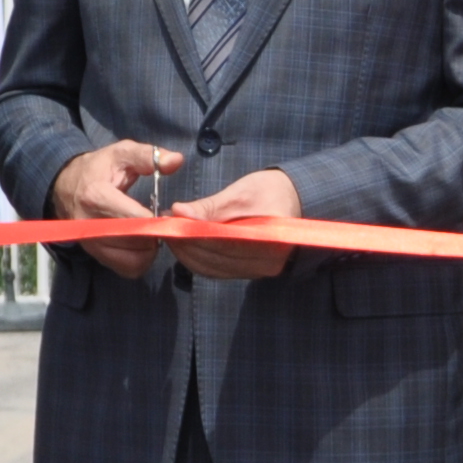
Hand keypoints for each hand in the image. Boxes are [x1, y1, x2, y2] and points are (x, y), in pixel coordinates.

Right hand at [53, 138, 183, 279]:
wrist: (64, 187)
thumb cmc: (98, 169)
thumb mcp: (121, 153)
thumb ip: (149, 156)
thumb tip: (176, 160)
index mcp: (96, 197)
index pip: (136, 219)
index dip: (158, 219)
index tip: (167, 212)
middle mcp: (91, 226)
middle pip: (138, 242)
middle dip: (157, 233)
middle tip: (161, 221)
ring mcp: (92, 244)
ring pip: (135, 260)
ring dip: (151, 248)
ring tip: (151, 230)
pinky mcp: (96, 256)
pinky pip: (128, 269)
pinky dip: (141, 260)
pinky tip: (142, 243)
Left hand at [171, 167, 303, 282]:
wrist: (296, 200)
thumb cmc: (272, 190)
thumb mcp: (241, 192)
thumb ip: (210, 207)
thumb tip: (178, 213)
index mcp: (270, 239)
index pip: (222, 243)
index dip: (191, 234)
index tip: (170, 222)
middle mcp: (267, 262)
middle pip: (215, 259)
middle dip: (185, 244)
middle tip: (165, 226)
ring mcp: (259, 270)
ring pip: (212, 268)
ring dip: (188, 253)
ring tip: (173, 232)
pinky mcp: (250, 271)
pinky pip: (218, 270)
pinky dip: (198, 258)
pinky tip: (186, 244)